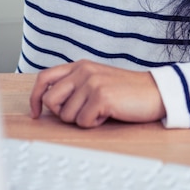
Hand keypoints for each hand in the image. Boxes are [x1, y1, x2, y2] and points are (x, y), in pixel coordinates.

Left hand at [29, 60, 165, 127]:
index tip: (36, 113)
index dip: (35, 97)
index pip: (44, 78)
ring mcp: (92, 82)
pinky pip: (83, 122)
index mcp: (79, 65)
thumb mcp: (96, 79)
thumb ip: (74, 84)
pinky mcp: (101, 96)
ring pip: (66, 115)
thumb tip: (48, 102)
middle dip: (61, 113)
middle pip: (50, 100)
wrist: (154, 92)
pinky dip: (95, 124)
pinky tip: (108, 114)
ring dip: (82, 119)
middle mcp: (83, 70)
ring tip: (100, 110)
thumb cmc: (125, 91)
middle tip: (82, 113)